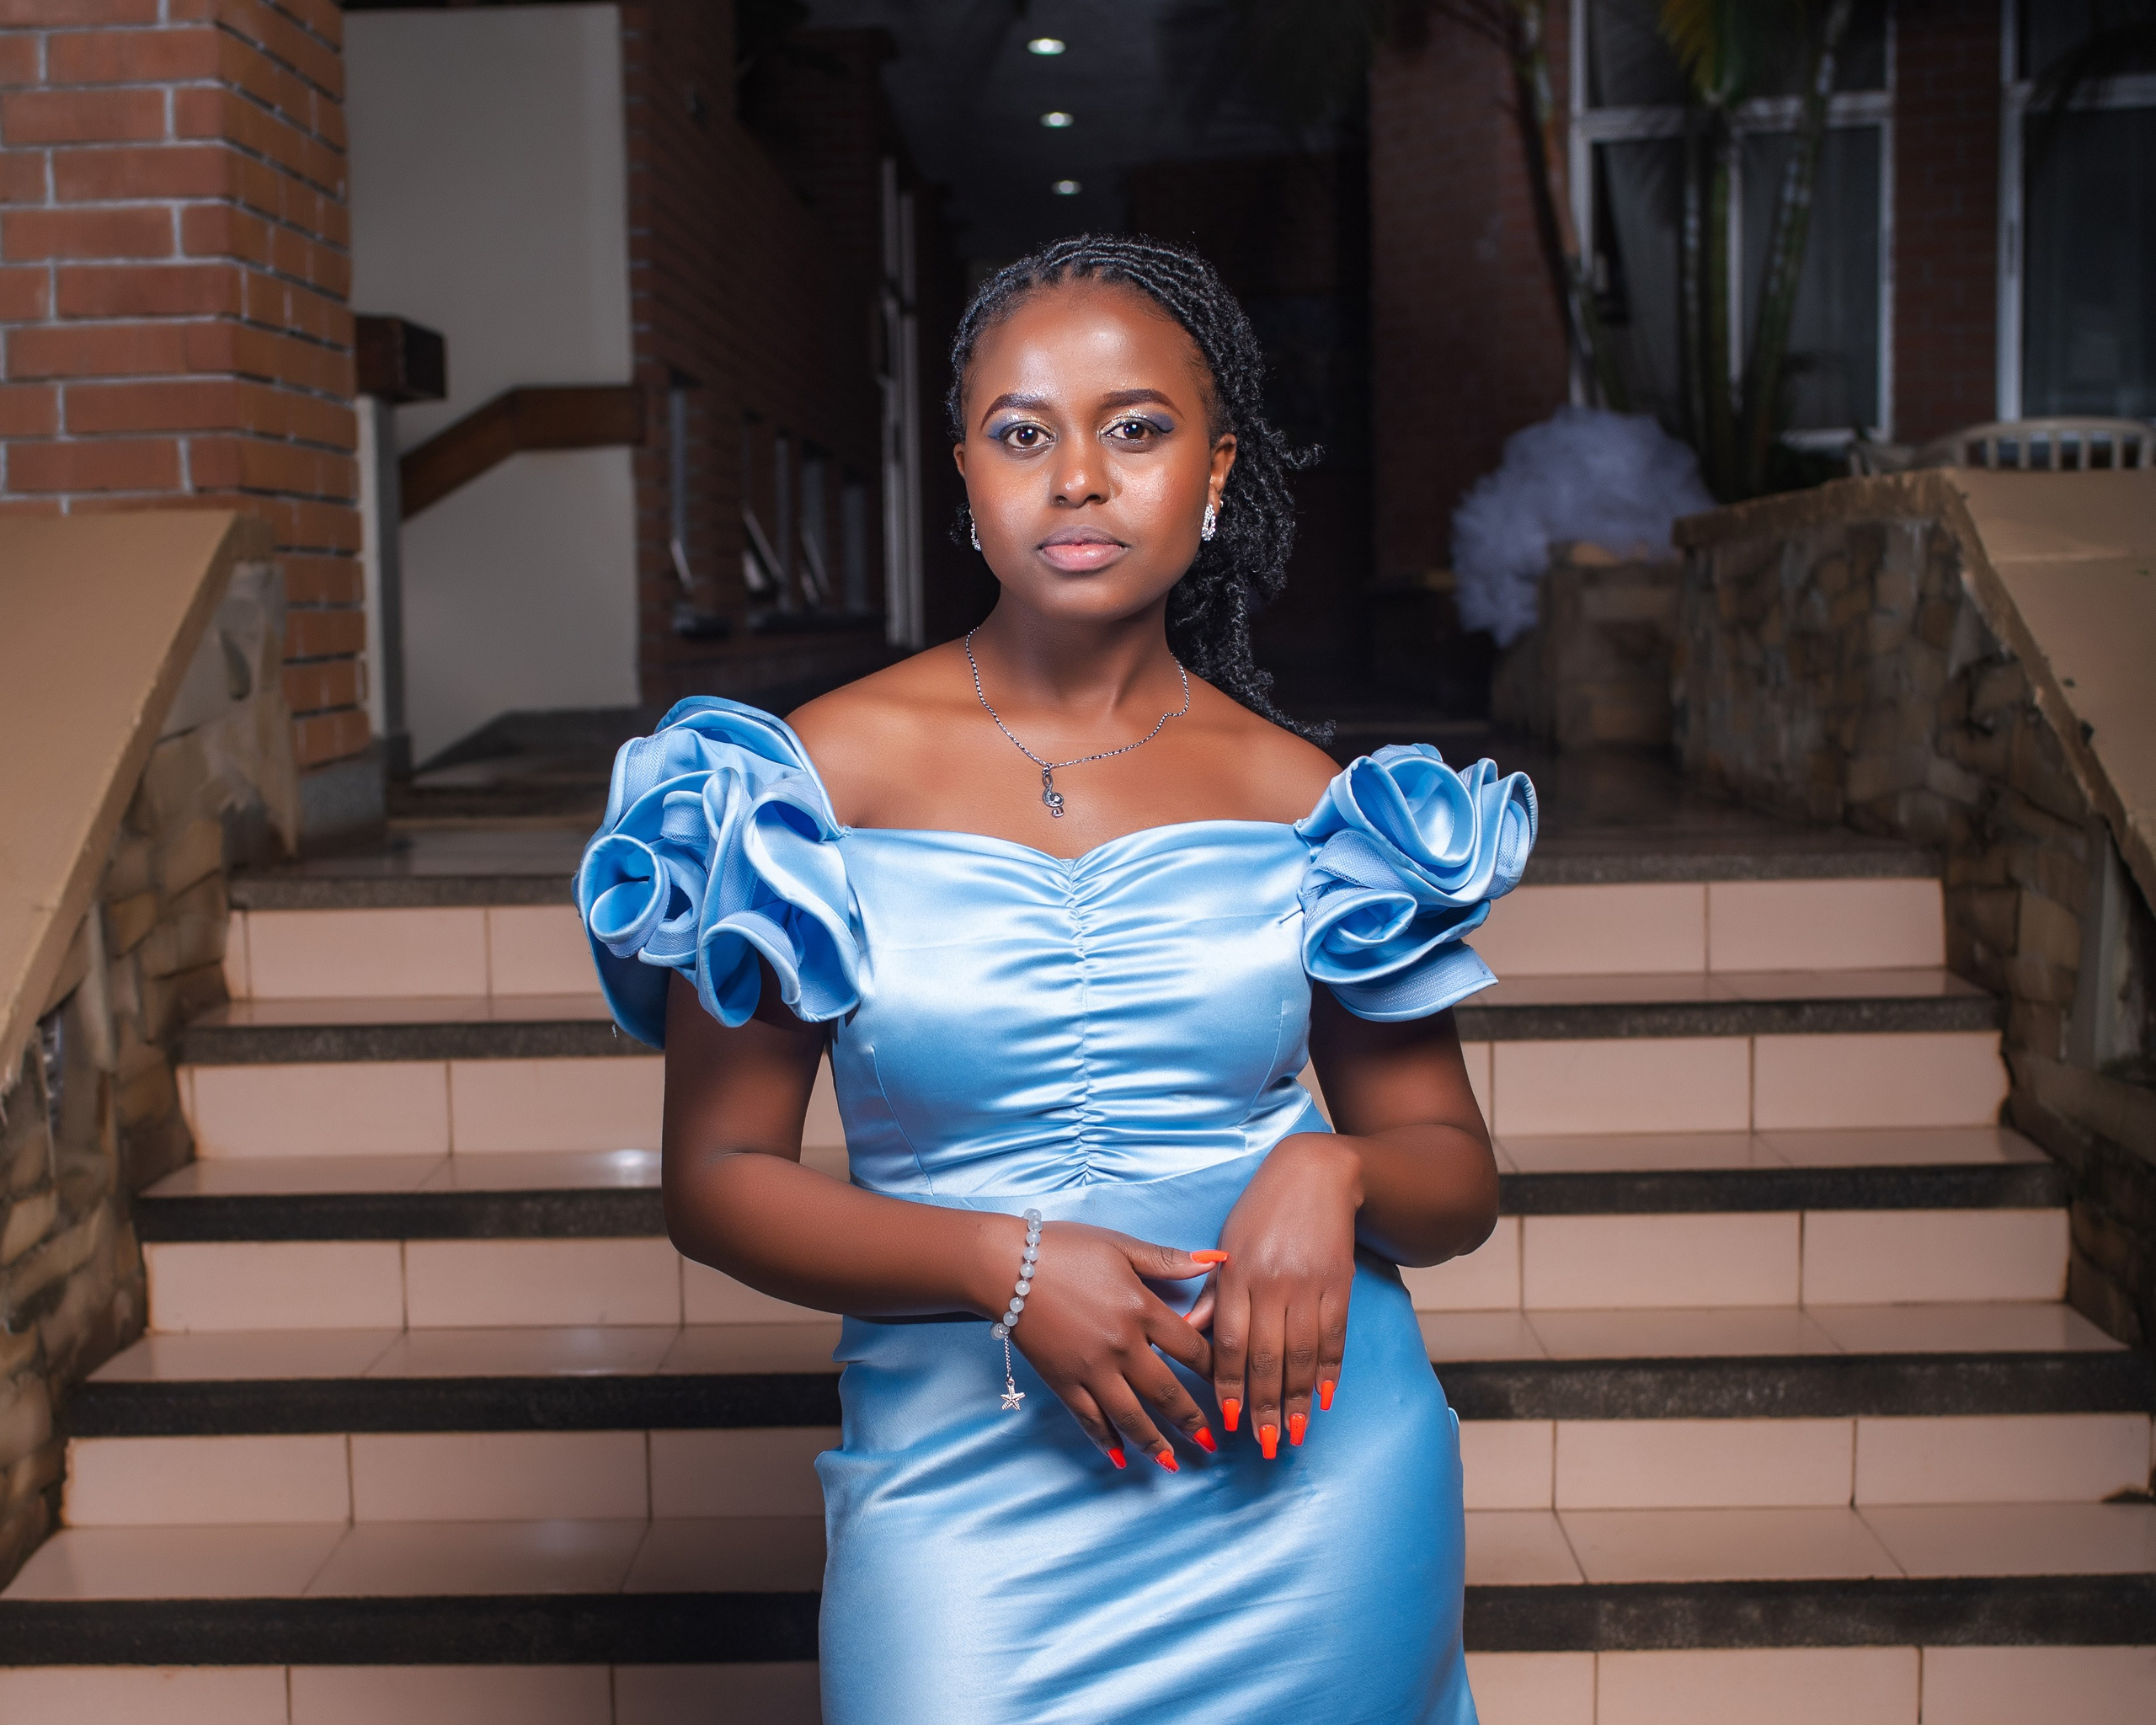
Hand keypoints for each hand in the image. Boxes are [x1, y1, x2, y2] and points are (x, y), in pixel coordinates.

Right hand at [997, 1220, 1221, 1469]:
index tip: (1229, 1385)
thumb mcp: (1121, 1246)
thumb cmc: (1065, 1248)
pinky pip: (1090, 1419)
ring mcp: (1091, 1369)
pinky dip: (1106, 1440)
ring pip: (1131, 1415)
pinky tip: (1120, 1456)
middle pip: (1166, 1392)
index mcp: (1141, 1309)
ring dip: (1156, 1442)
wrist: (1006, 1266)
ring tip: (1174, 1462)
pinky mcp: (1063, 1382)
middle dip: (1192, 1420)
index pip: (1191, 1348)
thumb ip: (1167, 1260)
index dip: (1214, 1369)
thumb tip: (1215, 1262)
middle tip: (1211, 1441)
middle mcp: (1122, 1346)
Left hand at [1194, 1133, 1359, 1457]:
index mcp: (1237, 1275)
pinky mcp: (1339, 1284)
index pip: (1229, 1342)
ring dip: (1299, 1399)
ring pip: (1302, 1353)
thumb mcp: (1228, 1246)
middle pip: (1267, 1357)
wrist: (1316, 1174)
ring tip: (1296, 1434)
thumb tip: (1189, 1339)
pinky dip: (1330, 1369)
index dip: (1229, 1385)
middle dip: (1266, 1405)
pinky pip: (1334, 1336)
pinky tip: (1325, 1397)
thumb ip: (1212, 1296)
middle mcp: (1271, 1283)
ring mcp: (1308, 1285)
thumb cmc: (1261, 1213)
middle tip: (1267, 1444)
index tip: (1229, 1421)